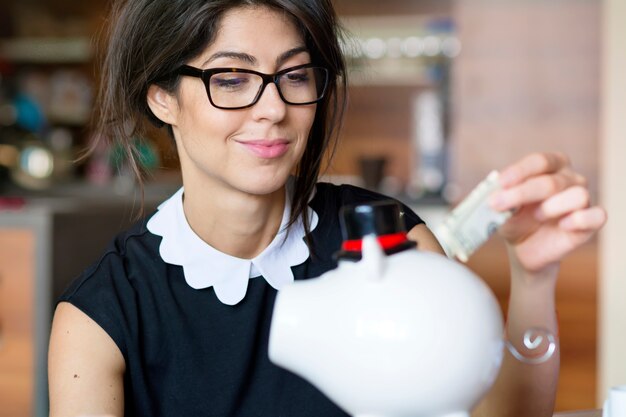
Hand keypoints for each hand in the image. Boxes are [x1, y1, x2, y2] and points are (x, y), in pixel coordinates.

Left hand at [489, 152, 606, 272]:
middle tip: (497, 205)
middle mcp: (569, 178)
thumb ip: (500, 197)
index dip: (519, 171)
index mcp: (549, 166)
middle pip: (551, 182)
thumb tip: (494, 193)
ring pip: (577, 195)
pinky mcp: (592, 221)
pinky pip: (597, 215)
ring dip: (551, 208)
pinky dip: (579, 220)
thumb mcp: (501, 208)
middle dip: (521, 194)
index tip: (500, 182)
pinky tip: (563, 225)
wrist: (524, 248)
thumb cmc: (514, 219)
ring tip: (537, 217)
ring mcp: (583, 198)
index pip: (539, 161)